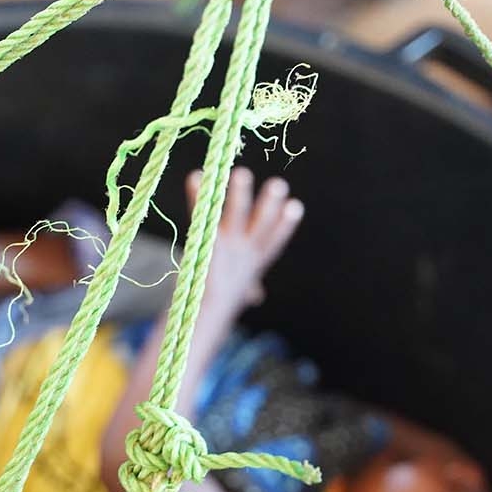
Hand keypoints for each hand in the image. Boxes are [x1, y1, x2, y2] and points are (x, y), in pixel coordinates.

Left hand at [187, 166, 305, 307]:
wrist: (201, 317)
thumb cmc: (221, 298)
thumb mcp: (238, 292)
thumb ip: (249, 289)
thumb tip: (256, 294)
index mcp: (255, 260)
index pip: (273, 241)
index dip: (285, 225)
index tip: (296, 206)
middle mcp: (242, 251)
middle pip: (259, 226)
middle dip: (268, 207)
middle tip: (278, 185)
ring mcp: (223, 248)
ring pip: (234, 217)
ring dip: (239, 195)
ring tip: (242, 174)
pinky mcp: (203, 245)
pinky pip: (200, 216)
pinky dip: (197, 196)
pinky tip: (196, 177)